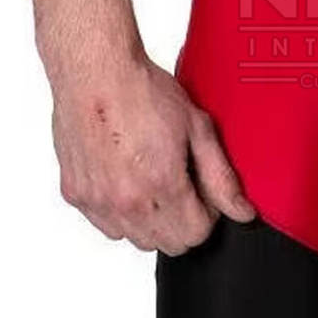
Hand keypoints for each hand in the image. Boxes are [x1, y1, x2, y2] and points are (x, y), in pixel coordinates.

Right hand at [51, 57, 254, 253]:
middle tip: (184, 183)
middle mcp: (126, 201)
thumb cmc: (144, 92)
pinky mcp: (75, 195)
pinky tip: (129, 179)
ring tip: (155, 180)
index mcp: (162, 185)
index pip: (196, 235)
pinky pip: (106, 226)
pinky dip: (121, 214)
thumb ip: (222, 178)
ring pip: (136, 240)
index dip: (208, 215)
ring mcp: (97, 201)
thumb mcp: (198, 129)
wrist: (96, 73)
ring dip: (153, 221)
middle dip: (184, 221)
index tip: (205, 192)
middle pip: (168, 244)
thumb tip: (243, 213)